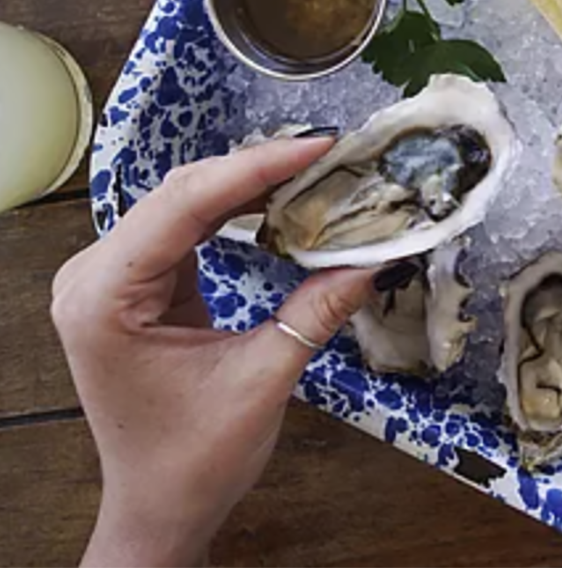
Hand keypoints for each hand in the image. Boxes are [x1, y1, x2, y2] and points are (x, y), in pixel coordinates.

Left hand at [51, 140, 381, 567]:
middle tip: (328, 151)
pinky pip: (185, 228)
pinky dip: (234, 210)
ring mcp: (109, 278)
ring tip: (312, 168)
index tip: (318, 146)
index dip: (254, 168)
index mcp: (105, 297)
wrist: (160, 506)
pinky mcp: (133, 285)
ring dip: (247, 184)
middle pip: (180, 194)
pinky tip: (279, 198)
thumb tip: (375, 257)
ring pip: (183, 203)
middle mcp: (94, 277)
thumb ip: (314, 312)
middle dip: (256, 168)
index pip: (184, 205)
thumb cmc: (196, 458)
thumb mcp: (263, 380)